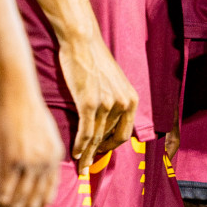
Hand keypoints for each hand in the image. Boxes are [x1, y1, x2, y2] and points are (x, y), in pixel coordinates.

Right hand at [0, 74, 61, 206]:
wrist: (15, 88)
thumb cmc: (21, 107)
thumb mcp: (39, 134)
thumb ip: (36, 156)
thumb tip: (23, 176)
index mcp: (54, 159)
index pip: (45, 199)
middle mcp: (46, 165)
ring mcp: (30, 164)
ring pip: (14, 205)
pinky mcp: (11, 160)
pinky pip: (0, 196)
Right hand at [59, 33, 138, 172]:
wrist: (82, 42)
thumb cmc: (94, 61)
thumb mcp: (113, 83)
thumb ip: (114, 102)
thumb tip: (105, 124)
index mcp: (131, 99)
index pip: (124, 134)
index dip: (111, 147)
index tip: (100, 154)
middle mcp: (123, 103)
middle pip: (110, 139)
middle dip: (99, 155)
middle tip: (88, 165)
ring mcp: (107, 104)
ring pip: (96, 138)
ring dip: (87, 154)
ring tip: (79, 164)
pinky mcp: (90, 103)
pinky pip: (86, 132)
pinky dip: (80, 146)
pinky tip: (75, 153)